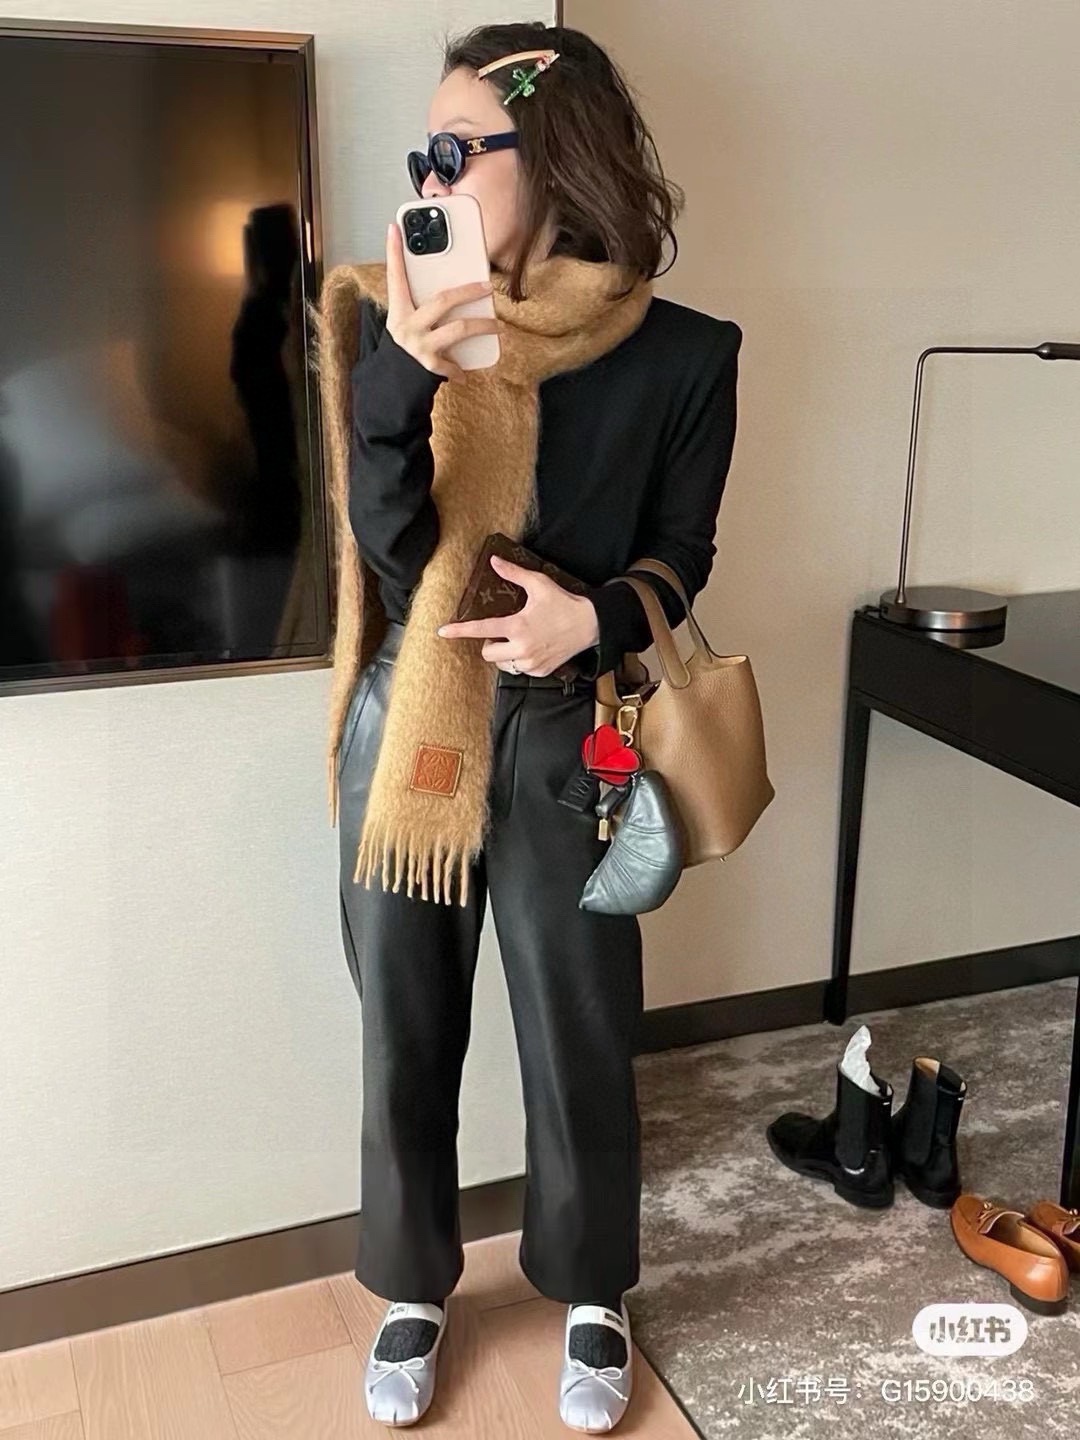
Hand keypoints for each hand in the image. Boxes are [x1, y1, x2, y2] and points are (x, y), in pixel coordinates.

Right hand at [385, 222, 502, 382]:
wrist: (393, 378)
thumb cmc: (407, 341)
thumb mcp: (407, 318)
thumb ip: (420, 300)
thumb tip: (450, 280)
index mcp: (399, 308)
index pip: (395, 275)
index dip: (393, 252)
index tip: (394, 228)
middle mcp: (406, 324)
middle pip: (442, 300)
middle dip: (468, 292)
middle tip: (487, 286)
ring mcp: (417, 344)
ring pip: (458, 329)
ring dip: (482, 326)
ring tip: (498, 326)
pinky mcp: (428, 365)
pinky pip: (452, 363)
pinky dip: (461, 368)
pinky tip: (467, 371)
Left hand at [436, 556, 599, 675]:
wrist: (590, 625)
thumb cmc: (564, 603)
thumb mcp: (539, 584)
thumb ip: (514, 573)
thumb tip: (494, 561)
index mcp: (517, 626)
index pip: (481, 629)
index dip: (459, 630)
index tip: (443, 632)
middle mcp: (521, 648)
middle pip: (487, 652)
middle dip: (490, 643)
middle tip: (504, 632)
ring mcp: (530, 663)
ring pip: (502, 663)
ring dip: (505, 653)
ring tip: (521, 640)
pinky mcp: (539, 672)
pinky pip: (519, 670)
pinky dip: (520, 660)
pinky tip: (534, 648)